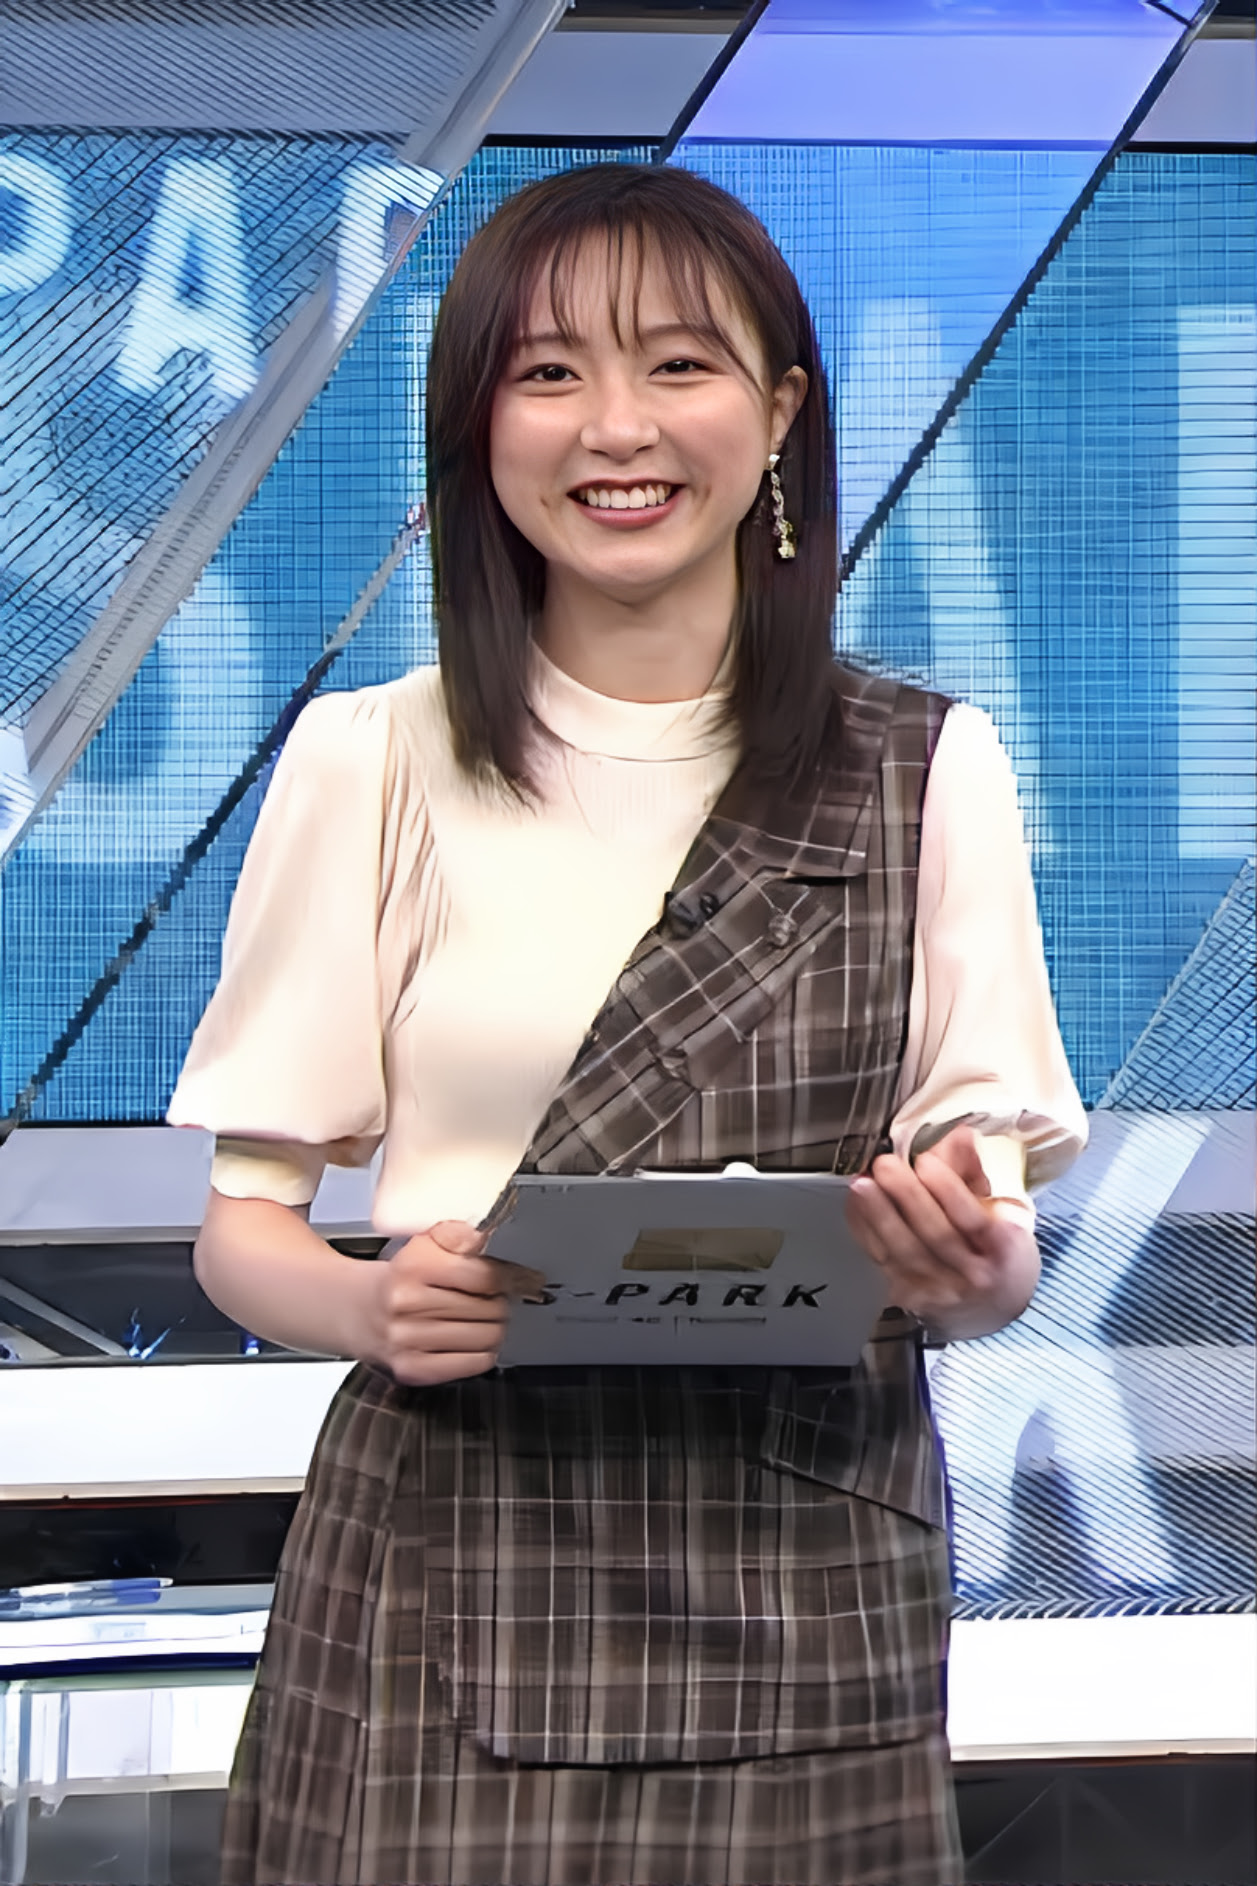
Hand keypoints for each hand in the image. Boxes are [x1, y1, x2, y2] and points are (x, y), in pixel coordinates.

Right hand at [366, 1220, 544, 1385]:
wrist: (353, 1310)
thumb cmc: (398, 1278)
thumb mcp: (422, 1245)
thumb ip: (455, 1235)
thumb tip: (486, 1232)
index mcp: (413, 1264)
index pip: (485, 1275)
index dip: (513, 1277)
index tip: (525, 1279)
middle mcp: (407, 1302)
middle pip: (490, 1308)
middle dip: (501, 1303)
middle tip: (495, 1300)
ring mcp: (407, 1339)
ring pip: (486, 1337)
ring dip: (494, 1328)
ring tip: (482, 1319)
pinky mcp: (411, 1369)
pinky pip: (473, 1363)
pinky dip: (483, 1353)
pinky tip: (473, 1341)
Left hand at [846, 1126, 1039, 1341]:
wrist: (992, 1309)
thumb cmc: (995, 1251)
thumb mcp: (998, 1211)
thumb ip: (971, 1171)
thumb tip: (958, 1134)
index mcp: (1003, 1251)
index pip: (974, 1220)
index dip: (948, 1189)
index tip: (926, 1159)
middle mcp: (972, 1277)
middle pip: (936, 1236)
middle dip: (907, 1196)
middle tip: (885, 1164)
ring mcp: (938, 1292)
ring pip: (905, 1251)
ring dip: (879, 1214)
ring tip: (864, 1183)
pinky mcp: (908, 1296)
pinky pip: (881, 1260)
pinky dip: (865, 1229)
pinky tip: (856, 1205)